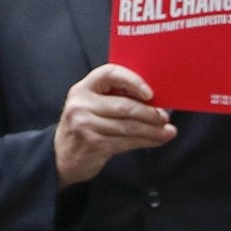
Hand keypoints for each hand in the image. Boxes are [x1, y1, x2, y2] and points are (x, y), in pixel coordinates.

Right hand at [53, 64, 176, 186]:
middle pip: (124, 105)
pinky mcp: (93, 143)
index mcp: (83, 88)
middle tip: (164, 117)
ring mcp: (85, 125)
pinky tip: (157, 140)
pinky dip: (146, 141)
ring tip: (167, 131)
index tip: (150, 93)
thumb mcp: (92, 106)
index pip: (109, 73)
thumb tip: (153, 100)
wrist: (62, 156)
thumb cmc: (84, 126)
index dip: (132, 80)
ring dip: (152, 130)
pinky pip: (126, 141)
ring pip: (128, 126)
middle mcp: (81, 104)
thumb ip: (115, 97)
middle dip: (149, 113)